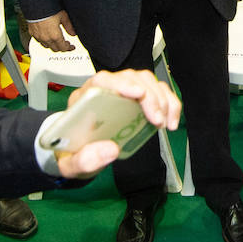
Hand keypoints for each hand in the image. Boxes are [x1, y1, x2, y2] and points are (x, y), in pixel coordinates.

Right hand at [29, 10, 76, 50]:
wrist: (35, 4)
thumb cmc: (48, 8)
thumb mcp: (63, 16)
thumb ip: (69, 26)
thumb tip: (73, 33)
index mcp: (55, 35)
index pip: (63, 48)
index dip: (69, 48)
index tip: (71, 47)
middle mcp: (46, 38)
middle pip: (55, 49)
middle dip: (61, 47)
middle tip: (66, 43)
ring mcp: (38, 36)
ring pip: (47, 46)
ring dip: (53, 45)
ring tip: (56, 40)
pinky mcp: (32, 33)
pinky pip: (39, 41)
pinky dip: (45, 41)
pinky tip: (47, 36)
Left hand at [56, 69, 181, 177]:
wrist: (78, 151)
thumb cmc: (73, 152)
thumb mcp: (71, 163)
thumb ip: (84, 159)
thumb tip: (111, 150)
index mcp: (84, 100)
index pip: (102, 80)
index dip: (121, 83)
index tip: (138, 94)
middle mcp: (105, 90)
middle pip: (130, 78)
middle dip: (149, 96)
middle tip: (157, 120)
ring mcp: (123, 92)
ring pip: (146, 81)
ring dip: (161, 99)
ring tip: (164, 123)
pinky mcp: (137, 99)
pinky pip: (157, 91)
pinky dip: (169, 103)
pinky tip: (171, 121)